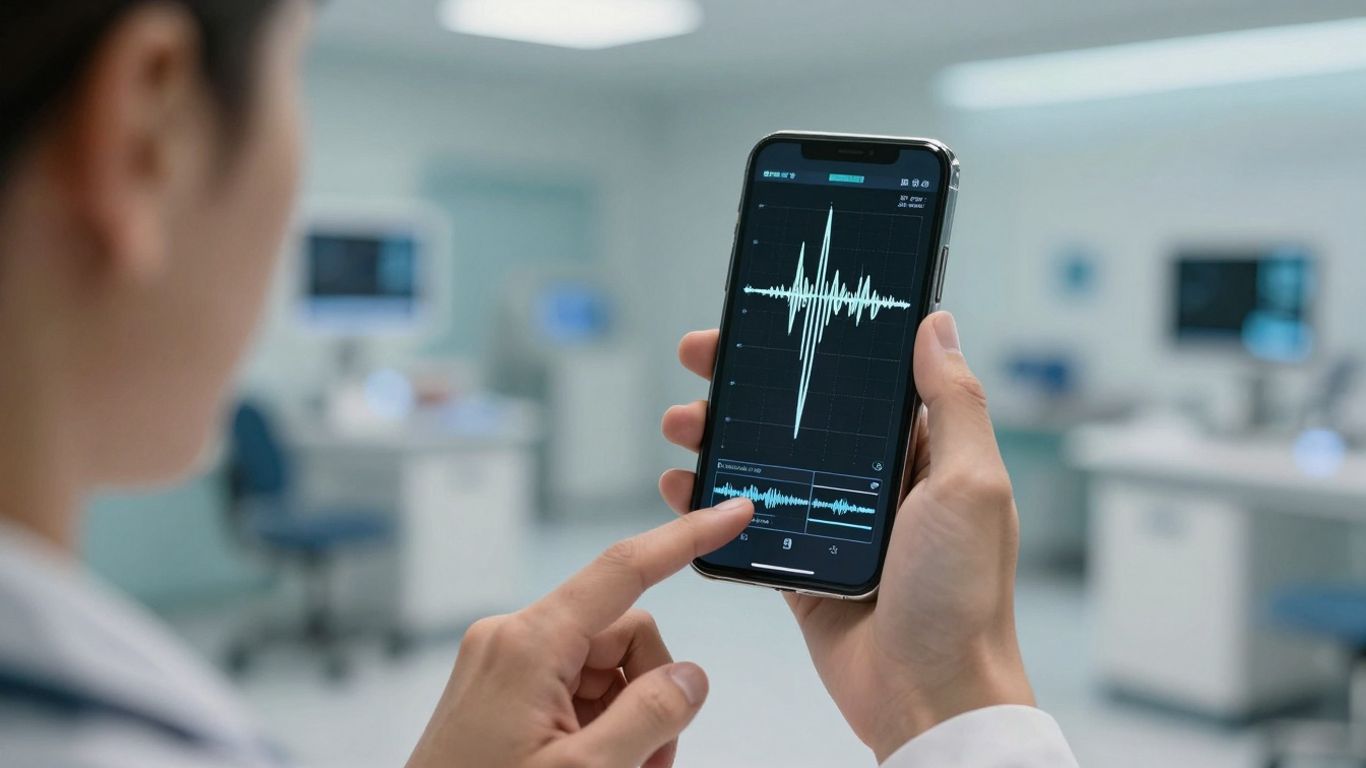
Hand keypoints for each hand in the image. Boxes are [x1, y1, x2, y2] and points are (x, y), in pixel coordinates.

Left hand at [407, 498, 753, 767]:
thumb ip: (648, 719)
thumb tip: (690, 678)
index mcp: (528, 644)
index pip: (624, 571)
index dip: (685, 539)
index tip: (731, 514)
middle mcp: (512, 641)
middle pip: (624, 635)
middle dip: (651, 695)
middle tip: (650, 762)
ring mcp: (504, 666)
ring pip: (605, 668)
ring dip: (628, 720)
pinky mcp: (501, 692)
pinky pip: (575, 689)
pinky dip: (600, 727)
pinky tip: (593, 767)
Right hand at [660, 311, 1033, 761]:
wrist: (930, 698)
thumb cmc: (962, 598)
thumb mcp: (970, 485)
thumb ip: (953, 403)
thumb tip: (938, 325)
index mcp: (922, 454)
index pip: (859, 380)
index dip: (811, 346)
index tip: (765, 322)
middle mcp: (877, 484)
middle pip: (801, 416)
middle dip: (747, 386)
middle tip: (701, 359)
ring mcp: (835, 525)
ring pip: (765, 464)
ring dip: (719, 438)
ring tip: (682, 424)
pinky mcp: (802, 568)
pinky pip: (748, 523)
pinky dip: (710, 502)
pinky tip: (682, 484)